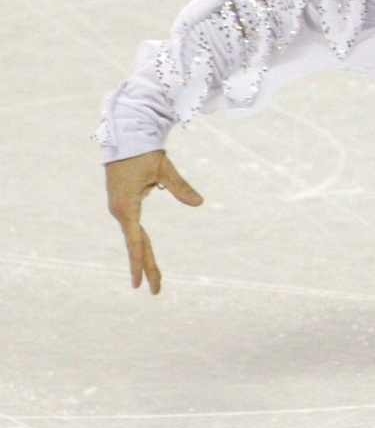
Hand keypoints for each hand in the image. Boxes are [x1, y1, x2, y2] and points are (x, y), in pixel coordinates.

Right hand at [105, 150, 202, 293]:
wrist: (126, 136)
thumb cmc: (143, 152)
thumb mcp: (164, 169)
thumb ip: (180, 187)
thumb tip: (200, 203)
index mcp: (127, 207)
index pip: (136, 241)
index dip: (140, 263)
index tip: (140, 283)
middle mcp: (120, 211)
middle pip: (137, 246)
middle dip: (147, 268)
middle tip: (156, 292)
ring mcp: (121, 209)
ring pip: (136, 239)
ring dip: (145, 259)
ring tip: (155, 281)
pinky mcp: (124, 205)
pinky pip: (134, 230)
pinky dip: (142, 246)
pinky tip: (147, 261)